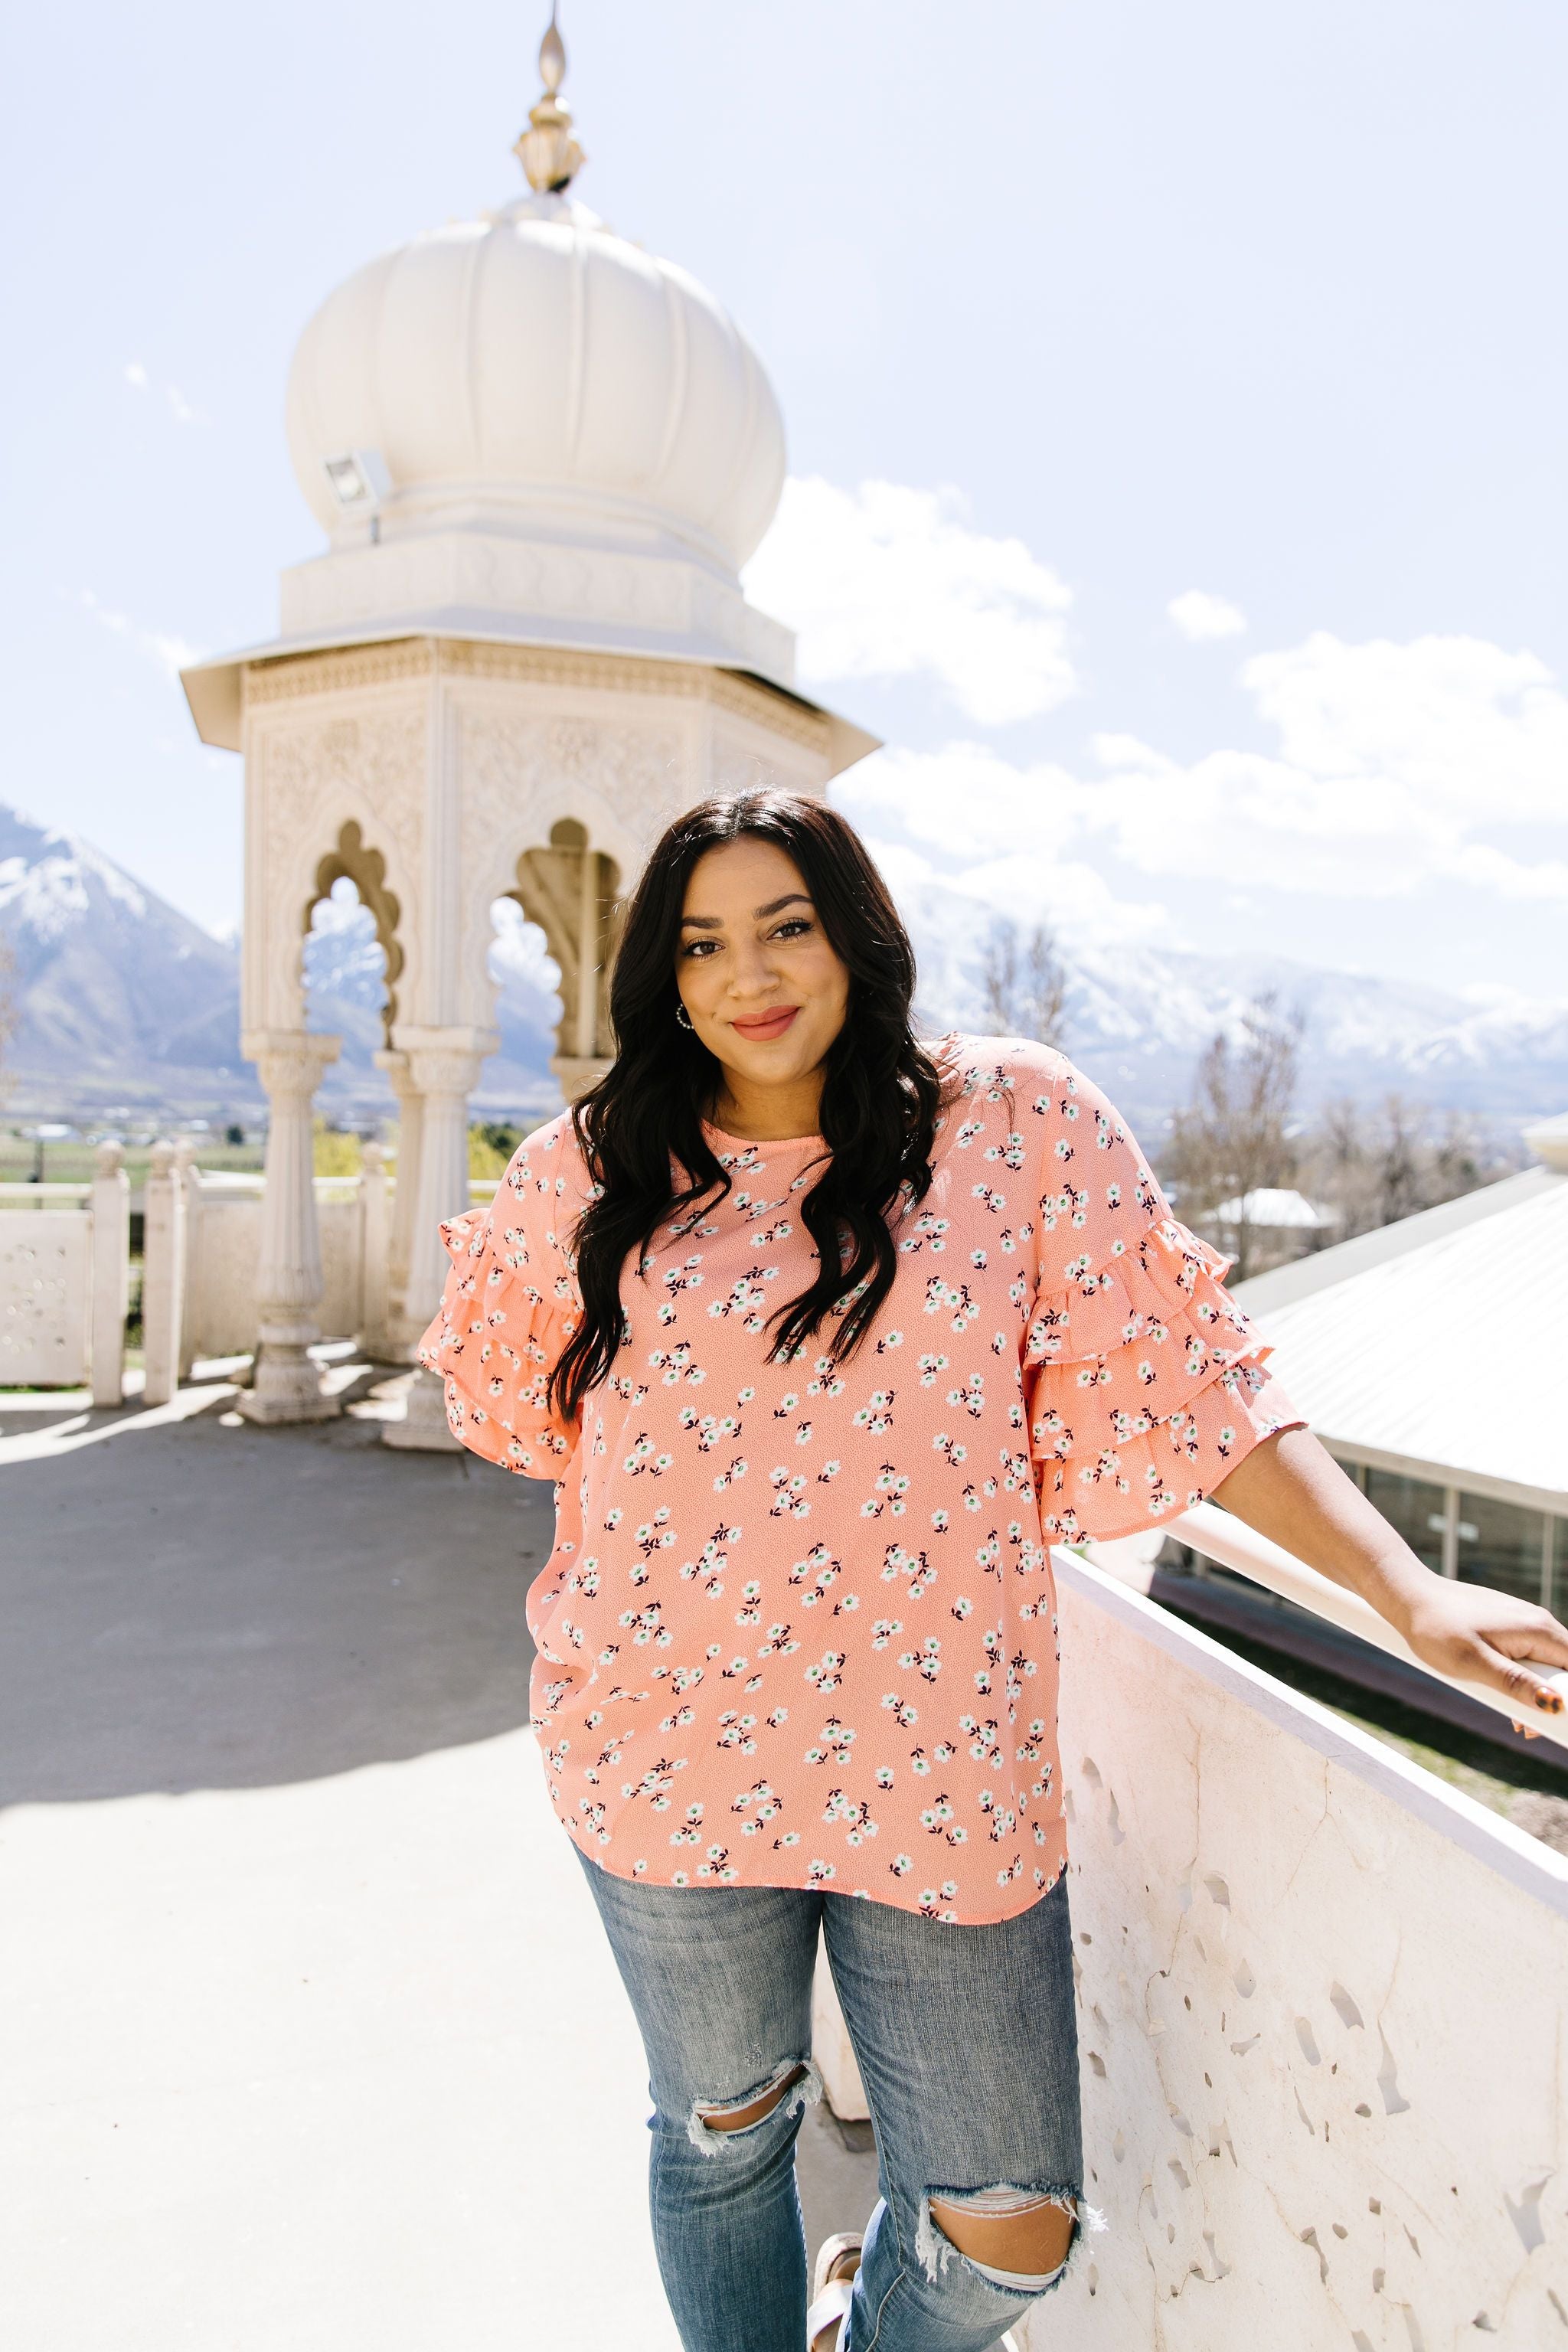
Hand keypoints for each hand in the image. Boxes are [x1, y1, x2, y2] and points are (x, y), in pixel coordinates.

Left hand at [1398, 1578, 1567, 1719]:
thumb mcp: (1475, 1663)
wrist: (1407, 1596)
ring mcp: (1524, 1623)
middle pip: (1566, 1669)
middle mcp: (1538, 1622)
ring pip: (1547, 1666)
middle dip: (1553, 1701)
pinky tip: (1499, 1691)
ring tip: (1512, 1718)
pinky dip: (1521, 1678)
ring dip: (1535, 1693)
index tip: (1554, 1722)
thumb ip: (1517, 1684)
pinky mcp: (1509, 1626)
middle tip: (1524, 1728)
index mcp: (1538, 1630)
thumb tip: (1554, 1704)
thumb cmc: (1436, 1628)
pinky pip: (1529, 1657)